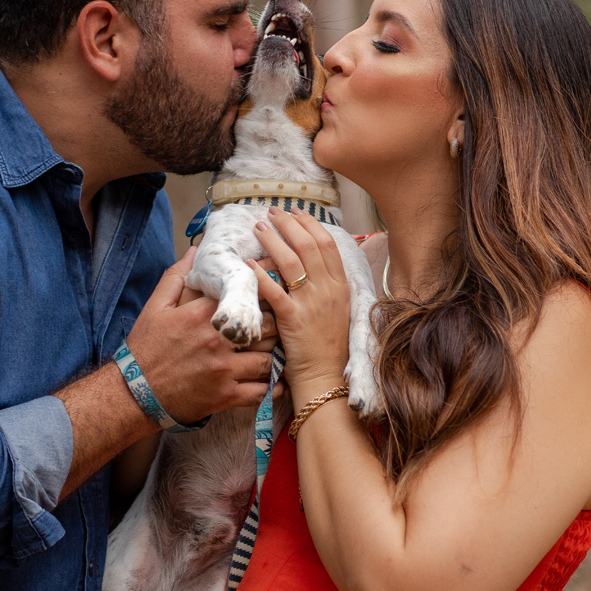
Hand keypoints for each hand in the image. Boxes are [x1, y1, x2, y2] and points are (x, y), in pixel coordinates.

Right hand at [126, 248, 281, 423]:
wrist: (134, 393)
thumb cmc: (146, 348)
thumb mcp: (156, 307)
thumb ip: (177, 277)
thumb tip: (194, 252)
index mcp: (203, 314)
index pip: (248, 297)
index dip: (263, 296)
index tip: (269, 297)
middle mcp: (217, 340)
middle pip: (266, 327)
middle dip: (274, 326)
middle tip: (279, 326)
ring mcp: (223, 370)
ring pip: (269, 359)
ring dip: (276, 356)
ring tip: (278, 352)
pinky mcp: (225, 396)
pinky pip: (261, 392)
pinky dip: (273, 388)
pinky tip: (278, 382)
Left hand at [247, 207, 350, 401]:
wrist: (326, 378)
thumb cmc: (328, 346)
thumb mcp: (338, 310)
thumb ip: (328, 285)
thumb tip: (311, 262)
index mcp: (341, 287)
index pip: (327, 244)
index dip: (310, 224)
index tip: (295, 212)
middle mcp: (329, 291)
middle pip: (308, 245)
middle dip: (288, 224)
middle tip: (272, 213)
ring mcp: (312, 304)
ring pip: (291, 261)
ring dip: (273, 240)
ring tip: (259, 229)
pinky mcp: (293, 320)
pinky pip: (274, 291)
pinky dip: (261, 274)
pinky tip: (249, 264)